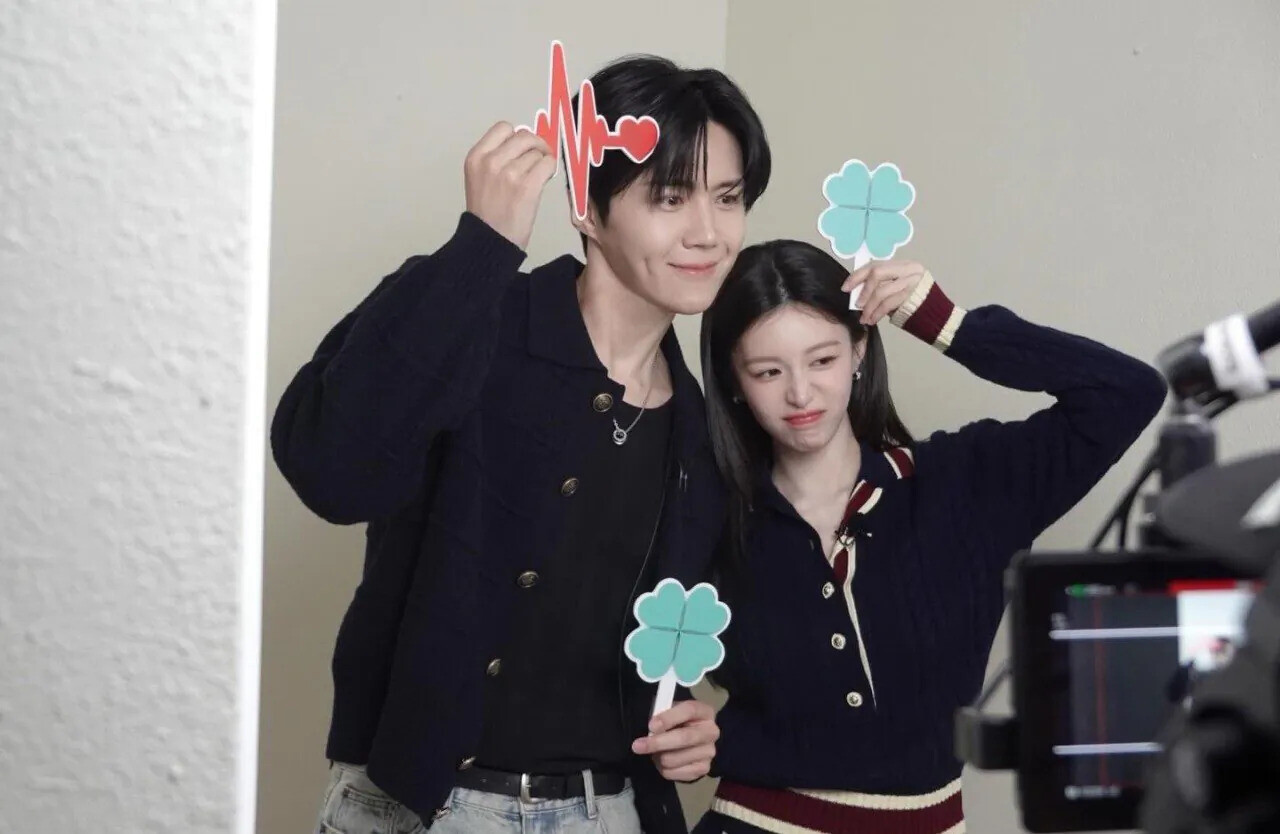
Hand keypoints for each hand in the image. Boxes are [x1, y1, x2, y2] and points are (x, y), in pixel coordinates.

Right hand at [463, 121, 558, 249]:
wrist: (490, 240)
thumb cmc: (486, 212)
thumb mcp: (480, 178)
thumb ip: (496, 158)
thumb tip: (526, 144)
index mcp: (476, 156)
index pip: (503, 128)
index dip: (517, 136)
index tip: (521, 149)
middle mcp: (491, 161)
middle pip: (524, 136)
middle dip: (536, 145)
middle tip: (539, 157)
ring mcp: (509, 173)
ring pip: (538, 152)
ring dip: (542, 161)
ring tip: (537, 176)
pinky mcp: (528, 186)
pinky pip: (548, 164)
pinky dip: (550, 169)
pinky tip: (544, 179)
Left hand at [631, 699, 718, 781]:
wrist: (694, 742)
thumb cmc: (678, 723)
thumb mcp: (671, 712)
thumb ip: (662, 715)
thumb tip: (649, 728)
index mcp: (704, 711)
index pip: (688, 710)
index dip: (668, 718)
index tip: (651, 726)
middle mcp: (711, 731)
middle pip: (684, 738)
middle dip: (658, 742)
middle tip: (637, 746)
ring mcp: (709, 752)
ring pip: (674, 758)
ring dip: (657, 756)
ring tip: (655, 752)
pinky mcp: (703, 769)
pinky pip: (674, 772)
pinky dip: (662, 768)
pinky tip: (662, 761)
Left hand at [842, 260, 927, 325]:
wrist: (938, 318)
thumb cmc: (914, 304)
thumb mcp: (897, 289)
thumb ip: (881, 286)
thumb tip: (857, 291)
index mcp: (904, 265)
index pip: (876, 265)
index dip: (858, 275)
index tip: (846, 287)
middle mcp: (909, 269)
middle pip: (877, 273)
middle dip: (863, 290)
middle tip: (856, 304)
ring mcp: (912, 282)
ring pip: (881, 291)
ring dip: (869, 307)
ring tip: (864, 318)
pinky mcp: (913, 296)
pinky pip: (888, 303)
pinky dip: (877, 313)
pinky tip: (872, 320)